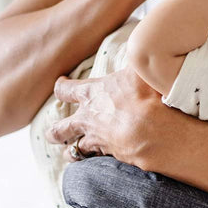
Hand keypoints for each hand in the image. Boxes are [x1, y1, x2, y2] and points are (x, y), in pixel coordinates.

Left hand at [46, 68, 165, 167]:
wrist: (153, 129)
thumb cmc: (144, 95)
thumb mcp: (139, 69)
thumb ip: (134, 59)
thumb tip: (139, 45)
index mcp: (92, 93)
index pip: (66, 89)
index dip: (62, 87)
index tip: (61, 83)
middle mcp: (88, 118)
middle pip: (61, 128)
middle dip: (55, 130)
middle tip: (53, 132)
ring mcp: (97, 139)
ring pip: (75, 149)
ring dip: (72, 151)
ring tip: (71, 153)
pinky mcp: (110, 156)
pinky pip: (96, 161)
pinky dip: (95, 161)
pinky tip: (98, 162)